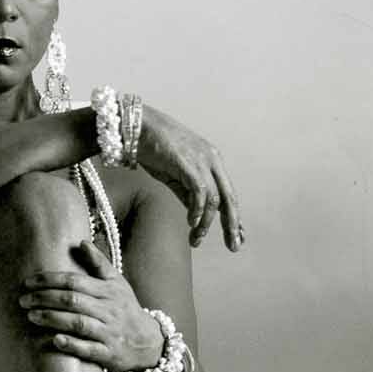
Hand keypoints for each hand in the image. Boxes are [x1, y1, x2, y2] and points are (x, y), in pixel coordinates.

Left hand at [17, 241, 163, 371]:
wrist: (149, 342)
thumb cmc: (126, 308)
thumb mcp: (117, 283)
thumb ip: (99, 264)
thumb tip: (81, 242)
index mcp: (108, 291)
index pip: (75, 281)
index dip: (50, 280)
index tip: (28, 282)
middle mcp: (109, 310)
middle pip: (73, 301)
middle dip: (45, 298)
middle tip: (23, 300)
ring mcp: (109, 332)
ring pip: (79, 323)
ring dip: (53, 319)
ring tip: (31, 316)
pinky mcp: (109, 353)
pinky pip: (90, 349)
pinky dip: (72, 344)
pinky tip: (56, 340)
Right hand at [132, 105, 243, 250]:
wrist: (136, 125)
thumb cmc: (152, 147)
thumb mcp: (174, 174)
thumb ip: (187, 191)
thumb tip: (196, 215)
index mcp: (211, 161)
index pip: (228, 193)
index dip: (233, 216)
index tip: (236, 235)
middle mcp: (212, 160)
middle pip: (230, 198)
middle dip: (233, 225)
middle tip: (235, 246)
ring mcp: (202, 161)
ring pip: (215, 199)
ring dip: (207, 223)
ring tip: (198, 239)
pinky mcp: (189, 164)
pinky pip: (200, 193)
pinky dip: (197, 211)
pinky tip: (192, 223)